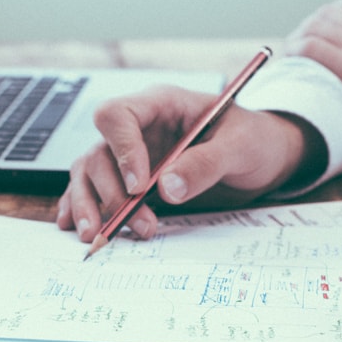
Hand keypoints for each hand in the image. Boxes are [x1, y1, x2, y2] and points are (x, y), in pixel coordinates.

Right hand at [57, 86, 317, 241]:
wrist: (265, 157)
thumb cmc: (254, 140)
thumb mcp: (240, 146)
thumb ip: (206, 163)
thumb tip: (166, 188)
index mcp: (161, 105)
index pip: (118, 116)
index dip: (122, 150)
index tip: (139, 186)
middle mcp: (139, 128)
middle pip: (99, 152)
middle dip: (112, 192)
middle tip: (139, 224)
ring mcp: (131, 155)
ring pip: (89, 173)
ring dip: (91, 205)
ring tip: (97, 236)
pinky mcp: (131, 180)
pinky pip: (94, 189)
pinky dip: (82, 207)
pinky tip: (76, 227)